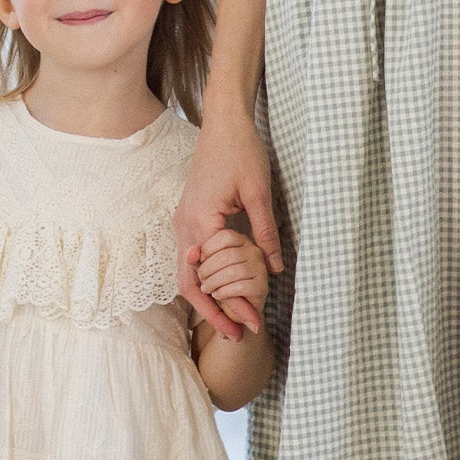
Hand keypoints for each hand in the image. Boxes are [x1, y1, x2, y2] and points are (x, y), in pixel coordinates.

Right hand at [176, 105, 281, 339]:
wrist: (223, 124)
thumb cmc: (241, 152)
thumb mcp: (260, 193)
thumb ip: (265, 233)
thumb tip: (275, 269)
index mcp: (201, 222)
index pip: (213, 277)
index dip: (232, 304)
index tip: (252, 323)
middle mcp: (185, 226)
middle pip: (190, 284)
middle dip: (213, 313)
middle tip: (238, 335)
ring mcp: (183, 222)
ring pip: (188, 274)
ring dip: (208, 299)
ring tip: (232, 320)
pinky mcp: (189, 218)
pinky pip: (192, 258)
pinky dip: (205, 280)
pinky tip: (224, 291)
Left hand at [196, 228, 269, 325]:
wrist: (235, 307)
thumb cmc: (218, 281)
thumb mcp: (204, 266)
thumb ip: (196, 257)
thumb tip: (192, 252)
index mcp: (241, 240)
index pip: (225, 236)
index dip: (208, 249)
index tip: (199, 262)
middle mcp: (253, 251)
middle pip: (227, 256)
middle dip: (207, 270)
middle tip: (201, 279)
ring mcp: (259, 268)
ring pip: (232, 272)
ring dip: (213, 283)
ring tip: (207, 288)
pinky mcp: (261, 286)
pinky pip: (240, 287)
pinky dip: (224, 292)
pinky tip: (217, 294)